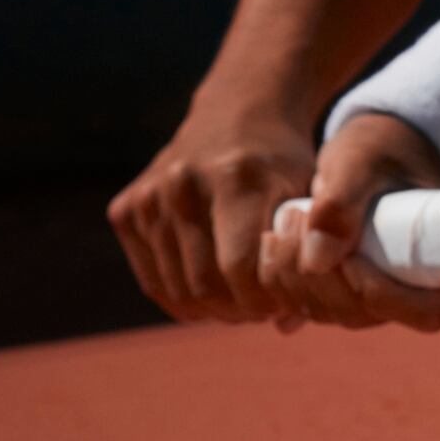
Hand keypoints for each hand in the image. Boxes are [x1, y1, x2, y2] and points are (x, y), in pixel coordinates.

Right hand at [108, 104, 315, 322]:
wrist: (238, 114)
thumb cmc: (286, 165)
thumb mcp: (314, 195)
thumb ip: (314, 253)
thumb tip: (289, 326)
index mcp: (235, 177)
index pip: (240, 268)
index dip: (265, 300)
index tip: (287, 302)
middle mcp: (182, 184)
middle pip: (205, 284)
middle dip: (241, 309)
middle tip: (266, 309)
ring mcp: (147, 197)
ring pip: (178, 290)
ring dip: (214, 309)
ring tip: (245, 300)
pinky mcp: (125, 210)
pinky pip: (155, 282)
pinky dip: (186, 298)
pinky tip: (217, 290)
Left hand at [258, 113, 439, 332]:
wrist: (370, 151)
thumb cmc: (380, 151)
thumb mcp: (360, 166)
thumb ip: (341, 206)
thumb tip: (316, 262)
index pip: (422, 311)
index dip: (380, 293)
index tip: (350, 256)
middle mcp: (412, 289)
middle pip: (363, 313)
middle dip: (319, 275)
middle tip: (297, 216)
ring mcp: (375, 296)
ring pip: (328, 312)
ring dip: (292, 274)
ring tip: (286, 218)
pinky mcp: (341, 292)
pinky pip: (306, 305)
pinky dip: (280, 279)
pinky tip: (274, 242)